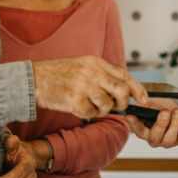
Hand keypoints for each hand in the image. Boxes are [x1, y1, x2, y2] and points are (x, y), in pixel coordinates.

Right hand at [32, 56, 147, 118]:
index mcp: (95, 62)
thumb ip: (102, 74)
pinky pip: (90, 114)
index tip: (144, 100)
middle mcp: (92, 72)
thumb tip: (124, 89)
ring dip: (101, 109)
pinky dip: (87, 114)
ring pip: (107, 105)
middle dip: (123, 102)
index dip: (137, 89)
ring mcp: (83, 86)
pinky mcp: (74, 100)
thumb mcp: (83, 65)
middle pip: (121, 90)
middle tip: (116, 106)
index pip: (124, 75)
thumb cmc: (58, 74)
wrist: (34, 78)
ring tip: (89, 104)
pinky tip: (77, 107)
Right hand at [125, 98, 177, 147]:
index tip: (130, 116)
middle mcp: (156, 139)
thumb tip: (139, 103)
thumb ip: (148, 105)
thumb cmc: (167, 109)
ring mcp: (170, 141)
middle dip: (161, 124)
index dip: (133, 124)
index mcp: (146, 130)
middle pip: (154, 138)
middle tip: (165, 111)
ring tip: (177, 111)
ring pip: (171, 138)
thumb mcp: (156, 104)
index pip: (137, 130)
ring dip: (176, 121)